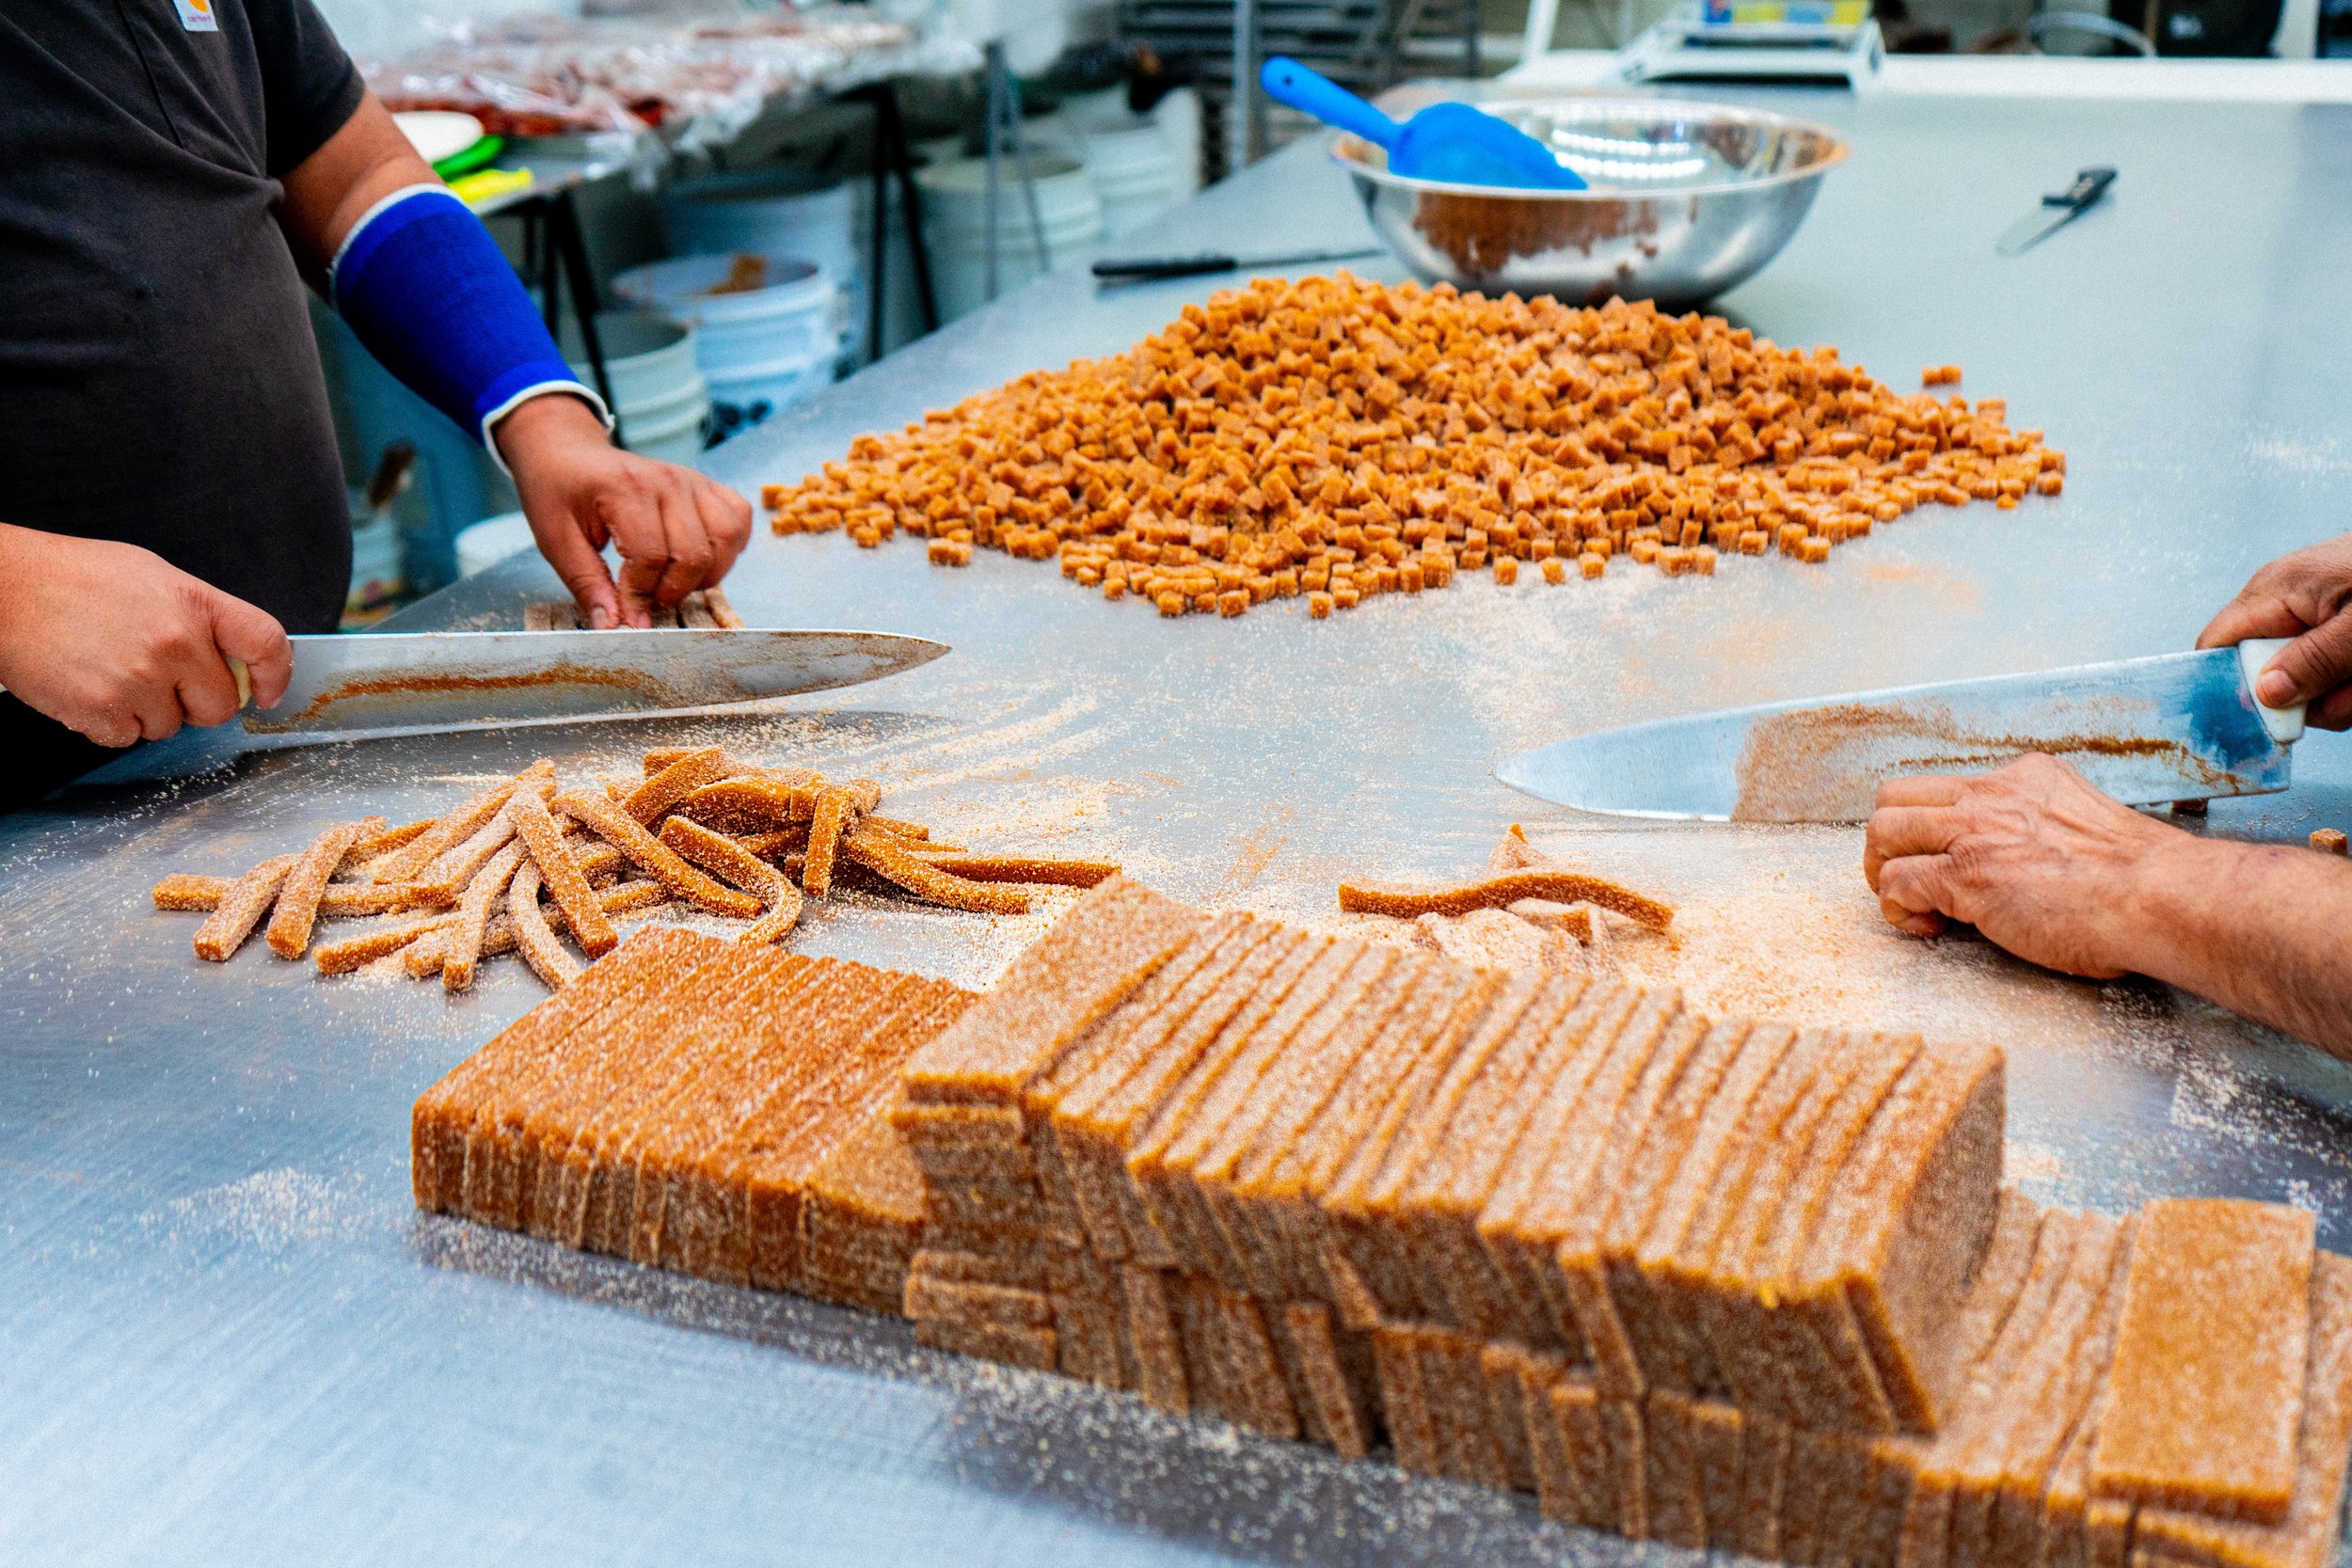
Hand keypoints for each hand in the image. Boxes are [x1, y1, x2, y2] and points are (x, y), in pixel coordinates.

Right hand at [0, 524, 291, 746]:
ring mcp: (138, 680)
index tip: (266, 693)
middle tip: (162, 678)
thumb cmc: (76, 578)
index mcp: (194, 603)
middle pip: (220, 706)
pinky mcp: (101, 710)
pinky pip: (127, 738)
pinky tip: (90, 686)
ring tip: (112, 671)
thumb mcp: (154, 577)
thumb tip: (235, 659)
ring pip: (171, 727)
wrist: (5, 588)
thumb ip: (200, 617)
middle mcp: (174, 643)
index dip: (274, 675)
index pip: (265, 642)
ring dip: (148, 711)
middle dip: (196, 702)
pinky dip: (111, 723)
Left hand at [495, 394, 752, 628]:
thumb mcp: (556, 540)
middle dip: (671, 591)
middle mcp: (668, 480)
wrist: (570, 452)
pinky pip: (738, 519)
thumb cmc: (559, 492)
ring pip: (725, 540)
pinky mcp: (706, 485)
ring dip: (705, 574)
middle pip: (693, 554)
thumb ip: (587, 583)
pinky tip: (699, 558)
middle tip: (646, 598)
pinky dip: (728, 547)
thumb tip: (612, 626)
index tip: (626, 614)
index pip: (650, 557)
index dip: (639, 595)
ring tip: (673, 581)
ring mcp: (692, 480)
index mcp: (625, 489)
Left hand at [1861, 753, 2186, 977]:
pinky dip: (1897, 909)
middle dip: (1889, 841)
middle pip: (1896, 797)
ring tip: (1909, 904)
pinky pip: (1897, 882)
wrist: (2158, 899)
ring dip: (1882, 871)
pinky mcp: (1965, 876)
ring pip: (1882, 831)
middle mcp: (1992, 795)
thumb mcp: (2085, 827)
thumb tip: (2023, 862)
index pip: (1949, 787)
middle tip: (1905, 877)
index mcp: (2025, 778)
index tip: (1947, 858)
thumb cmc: (2140, 882)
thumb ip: (2043, 829)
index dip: (1933, 825)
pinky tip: (1928, 928)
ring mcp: (1974, 832)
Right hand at [2199, 532, 2351, 727]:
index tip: (2270, 716)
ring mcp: (2311, 618)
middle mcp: (2283, 605)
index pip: (2214, 648)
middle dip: (2311, 698)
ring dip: (2343, 696)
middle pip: (2264, 676)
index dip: (2228, 687)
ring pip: (2305, 684)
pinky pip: (2330, 672)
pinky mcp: (2335, 629)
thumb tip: (2264, 695)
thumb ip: (2313, 660)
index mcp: (2274, 592)